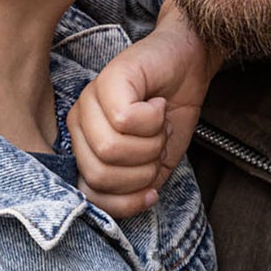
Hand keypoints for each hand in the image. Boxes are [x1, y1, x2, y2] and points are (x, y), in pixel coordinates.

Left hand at [68, 0, 216, 216]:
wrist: (190, 66)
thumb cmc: (170, 115)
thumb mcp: (152, 165)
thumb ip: (132, 190)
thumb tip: (128, 204)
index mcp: (83, 147)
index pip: (91, 195)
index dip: (128, 198)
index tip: (152, 185)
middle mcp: (79, 123)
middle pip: (101, 174)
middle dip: (143, 169)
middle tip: (158, 144)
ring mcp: (90, 99)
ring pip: (111, 149)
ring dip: (151, 143)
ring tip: (159, 125)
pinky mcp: (108, 79)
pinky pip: (124, 120)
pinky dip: (154, 119)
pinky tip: (158, 105)